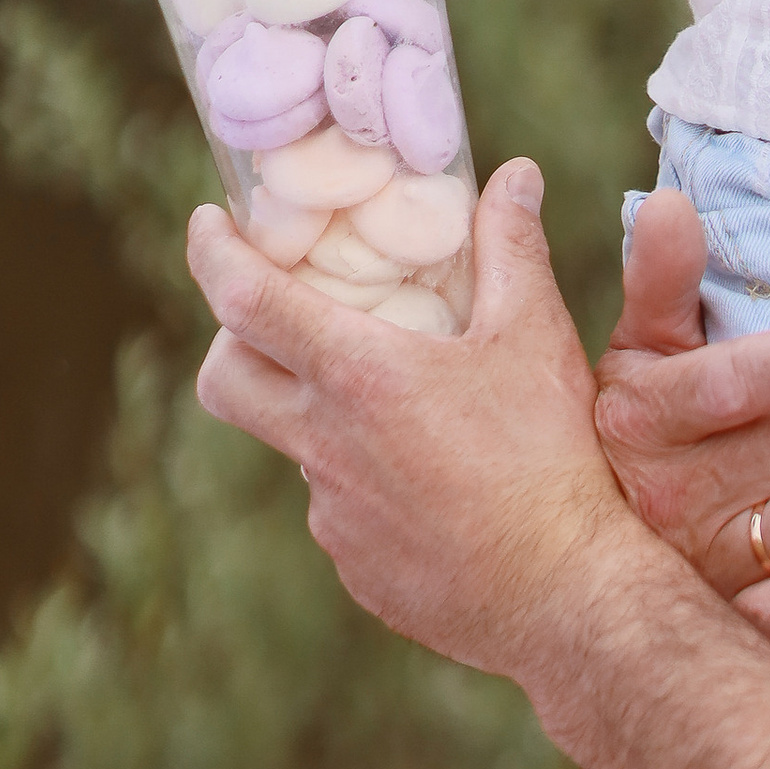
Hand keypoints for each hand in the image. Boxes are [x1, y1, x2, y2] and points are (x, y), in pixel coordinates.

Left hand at [189, 165, 637, 689]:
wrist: (561, 594)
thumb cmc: (549, 456)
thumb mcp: (535, 334)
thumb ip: (512, 246)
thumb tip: (515, 173)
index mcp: (356, 376)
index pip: (244, 301)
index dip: (212, 253)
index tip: (208, 224)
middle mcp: (323, 445)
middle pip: (224, 381)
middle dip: (232, 339)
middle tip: (280, 314)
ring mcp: (332, 514)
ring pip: (294, 443)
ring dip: (323, 410)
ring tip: (402, 399)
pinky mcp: (354, 565)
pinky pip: (338, 505)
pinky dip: (364, 475)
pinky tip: (432, 474)